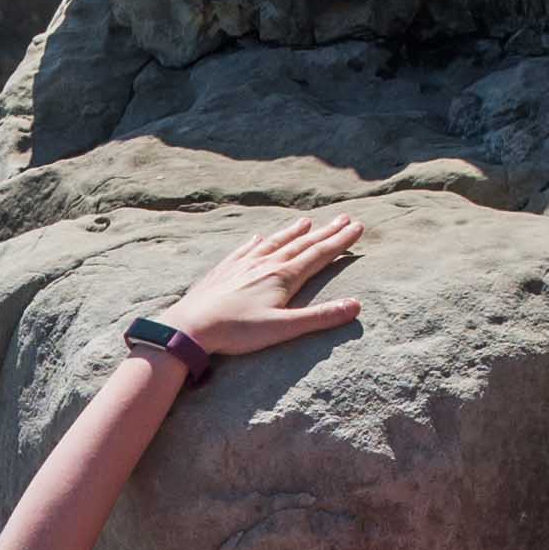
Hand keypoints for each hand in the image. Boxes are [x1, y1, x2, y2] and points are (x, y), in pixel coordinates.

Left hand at [156, 211, 366, 361]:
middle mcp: (265, 263)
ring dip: (293, 232)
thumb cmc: (237, 331)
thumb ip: (320, 317)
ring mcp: (243, 264)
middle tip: (345, 217)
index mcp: (283, 277)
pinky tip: (258, 237)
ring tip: (307, 221)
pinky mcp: (224, 270)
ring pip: (275, 242)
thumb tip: (356, 306)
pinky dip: (257, 242)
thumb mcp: (283, 328)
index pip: (319, 254)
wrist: (190, 326)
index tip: (358, 227)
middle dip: (326, 231)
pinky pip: (245, 250)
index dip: (340, 241)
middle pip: (302, 243)